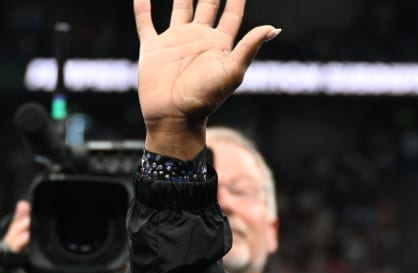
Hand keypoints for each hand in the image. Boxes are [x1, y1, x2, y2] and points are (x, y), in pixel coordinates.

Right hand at [1, 201, 31, 272]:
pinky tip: (25, 238)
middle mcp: (9, 257)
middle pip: (15, 233)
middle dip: (22, 220)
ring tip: (29, 220)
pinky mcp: (2, 272)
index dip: (22, 218)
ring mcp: (4, 264)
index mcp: (19, 257)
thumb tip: (75, 271)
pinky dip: (17, 246)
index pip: (19, 233)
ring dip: (20, 229)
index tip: (28, 205)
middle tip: (29, 208)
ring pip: (10, 241)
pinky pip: (9, 256)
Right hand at [134, 0, 277, 157]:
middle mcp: (199, 38)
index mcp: (219, 44)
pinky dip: (142, 7)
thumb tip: (274, 28)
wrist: (176, 115)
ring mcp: (175, 41)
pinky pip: (146, 22)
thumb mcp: (233, 70)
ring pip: (179, 7)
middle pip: (207, 5)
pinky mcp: (153, 47)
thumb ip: (250, 46)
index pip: (231, 14)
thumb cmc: (207, 97)